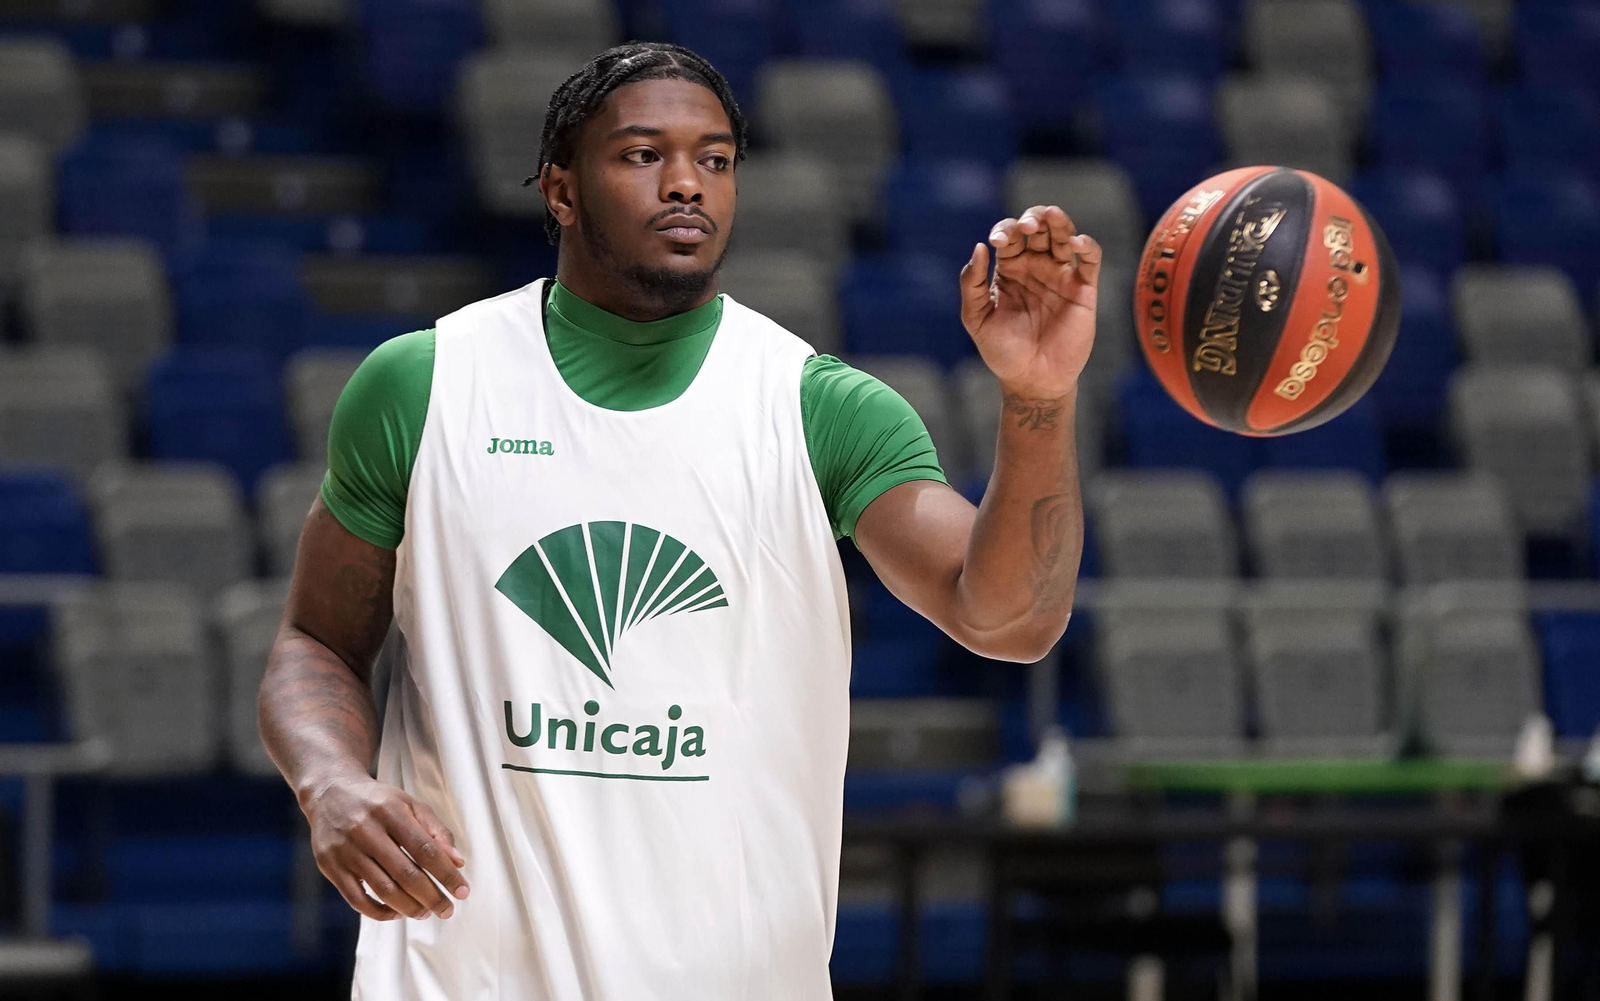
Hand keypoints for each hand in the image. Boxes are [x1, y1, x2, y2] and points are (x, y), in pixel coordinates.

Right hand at [305, 776, 469, 920]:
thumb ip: (436, 831)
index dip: (447, 874)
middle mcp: (366, 830)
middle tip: (447, 911)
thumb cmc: (378, 802)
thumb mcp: (410, 805)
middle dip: (432, 897)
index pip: (425, 849)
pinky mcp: (330, 866)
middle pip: (406, 873)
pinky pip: (357, 900)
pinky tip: (396, 913)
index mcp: (391, 811)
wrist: (329, 792)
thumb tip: (458, 863)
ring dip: (409, 907)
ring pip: (383, 889)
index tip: (463, 891)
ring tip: (425, 912)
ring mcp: (346, 850)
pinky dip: (380, 912)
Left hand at [959, 205, 1100, 400]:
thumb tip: (979, 248)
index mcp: (1009, 269)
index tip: (997, 242)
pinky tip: (1076, 243)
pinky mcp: (1084, 287)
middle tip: (1025, 228)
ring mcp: (1061, 274)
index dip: (1004, 231)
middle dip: (1032, 219)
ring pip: (1064, 235)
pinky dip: (1087, 245)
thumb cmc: (1002, 351)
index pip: (1009, 236)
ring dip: (1058, 221)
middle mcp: (1036, 266)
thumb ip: (972, 284)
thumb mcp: (977, 318)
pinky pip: (1091, 258)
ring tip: (1050, 217)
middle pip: (1038, 227)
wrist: (1032, 379)